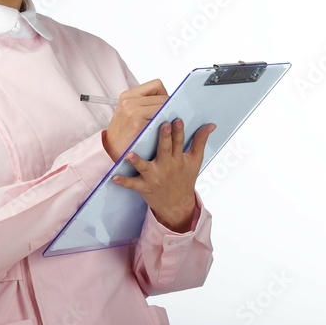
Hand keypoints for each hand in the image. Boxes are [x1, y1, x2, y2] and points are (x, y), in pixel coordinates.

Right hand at [103, 80, 168, 161]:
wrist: (112, 151)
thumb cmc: (124, 133)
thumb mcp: (129, 111)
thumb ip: (145, 103)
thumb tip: (170, 100)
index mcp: (128, 95)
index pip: (157, 85)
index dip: (164, 96)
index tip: (164, 107)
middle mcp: (129, 100)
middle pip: (163, 97)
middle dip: (168, 108)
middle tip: (167, 120)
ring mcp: (133, 111)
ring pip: (164, 108)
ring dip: (168, 117)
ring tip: (165, 126)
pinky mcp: (138, 124)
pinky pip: (161, 119)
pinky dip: (165, 125)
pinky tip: (162, 132)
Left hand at [112, 118, 215, 232]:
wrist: (177, 204)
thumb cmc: (185, 178)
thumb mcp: (195, 161)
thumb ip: (200, 141)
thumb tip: (211, 124)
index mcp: (179, 159)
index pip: (180, 143)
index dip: (179, 131)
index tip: (177, 119)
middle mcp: (167, 167)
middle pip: (165, 150)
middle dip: (165, 138)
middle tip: (163, 125)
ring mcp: (155, 177)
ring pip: (145, 168)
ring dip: (138, 161)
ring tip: (130, 154)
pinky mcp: (144, 187)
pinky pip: (133, 185)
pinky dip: (124, 182)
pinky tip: (114, 177)